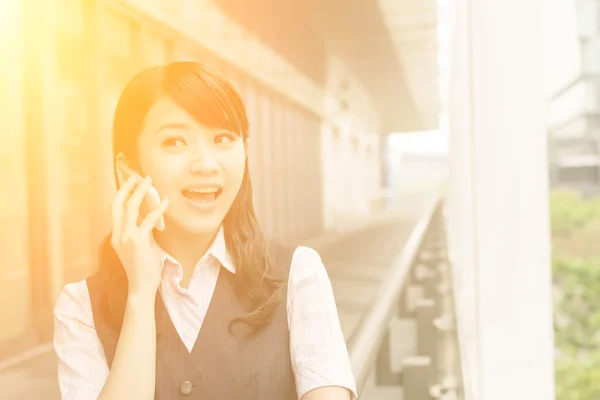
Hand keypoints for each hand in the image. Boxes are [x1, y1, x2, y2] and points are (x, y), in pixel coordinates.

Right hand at [110, 174, 168, 295]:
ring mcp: (126, 237)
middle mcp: (118, 235)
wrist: (141, 286)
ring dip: (140, 192)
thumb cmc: (144, 269)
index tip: (130, 183)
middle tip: (137, 176)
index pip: (115, 210)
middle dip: (126, 188)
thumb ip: (142, 232)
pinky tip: (166, 201)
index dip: (122, 194)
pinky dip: (158, 209)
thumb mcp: (141, 247)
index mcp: (116, 236)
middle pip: (118, 204)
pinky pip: (148, 219)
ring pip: (130, 208)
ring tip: (149, 181)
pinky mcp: (138, 241)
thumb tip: (150, 219)